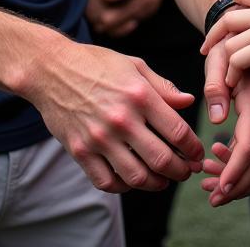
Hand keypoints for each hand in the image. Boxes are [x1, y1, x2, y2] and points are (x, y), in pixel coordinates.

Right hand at [29, 39, 203, 193]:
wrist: (51, 69)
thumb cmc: (96, 64)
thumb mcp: (134, 66)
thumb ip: (163, 87)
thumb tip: (188, 102)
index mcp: (139, 95)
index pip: (177, 132)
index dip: (193, 148)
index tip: (198, 154)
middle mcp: (122, 119)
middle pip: (162, 160)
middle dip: (181, 170)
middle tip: (186, 171)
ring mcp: (99, 138)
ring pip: (137, 177)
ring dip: (156, 183)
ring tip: (163, 179)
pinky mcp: (80, 151)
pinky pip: (107, 182)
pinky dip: (124, 186)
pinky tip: (132, 179)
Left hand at [200, 0, 249, 84]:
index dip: (231, 7)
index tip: (225, 24)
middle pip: (229, 18)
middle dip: (215, 34)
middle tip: (207, 48)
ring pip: (230, 42)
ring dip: (226, 60)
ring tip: (227, 75)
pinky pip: (237, 59)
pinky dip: (233, 72)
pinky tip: (234, 81)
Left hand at [200, 63, 249, 205]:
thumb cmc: (229, 47)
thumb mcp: (217, 59)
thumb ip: (214, 87)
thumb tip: (216, 120)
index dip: (234, 172)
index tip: (218, 190)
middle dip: (236, 186)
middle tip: (211, 196)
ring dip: (242, 182)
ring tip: (210, 184)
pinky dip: (247, 169)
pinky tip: (221, 163)